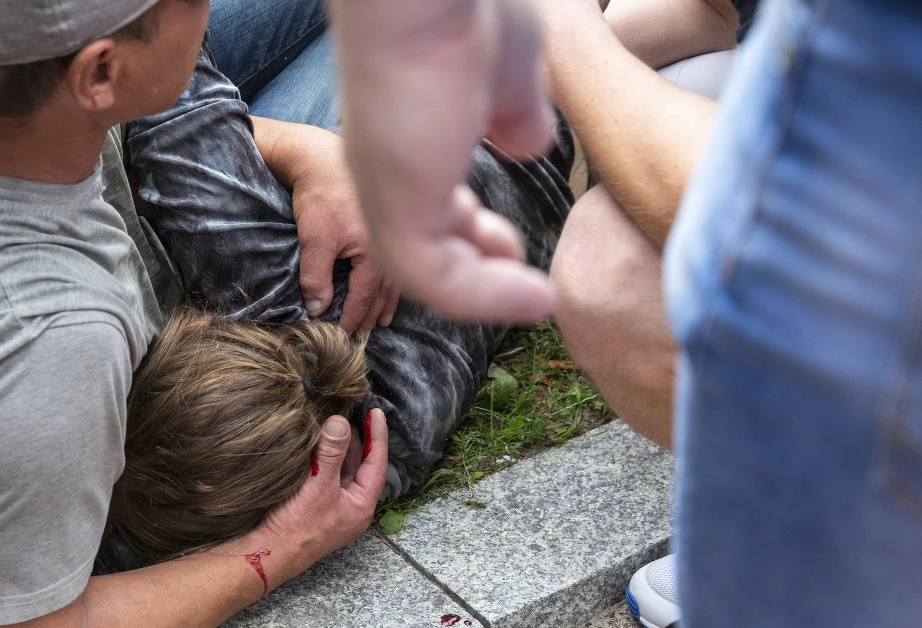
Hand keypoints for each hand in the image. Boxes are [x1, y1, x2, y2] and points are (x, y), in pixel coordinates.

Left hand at [256, 119, 400, 334]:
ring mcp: (392, 237)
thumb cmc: (320, 195)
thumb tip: (319, 309)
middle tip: (361, 338)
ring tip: (379, 322)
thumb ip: (316, 278)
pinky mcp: (388, 226)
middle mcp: (390, 248)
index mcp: (375, 253)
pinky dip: (391, 283)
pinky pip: (394, 264)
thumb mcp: (314, 239)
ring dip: (385, 304)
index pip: (365, 298)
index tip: (344, 338)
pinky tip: (390, 291)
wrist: (324, 155)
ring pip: (393, 281)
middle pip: (383, 293)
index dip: (353, 319)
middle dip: (371, 317)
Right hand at [258, 409, 388, 583]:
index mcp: (361, 505)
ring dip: (340, 447)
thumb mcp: (318, 486)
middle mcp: (351, 506)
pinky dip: (325, 458)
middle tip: (354, 412)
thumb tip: (340, 422)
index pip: (376, 463)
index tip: (376, 412)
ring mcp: (333, 507)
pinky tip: (317, 444)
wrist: (270, 553)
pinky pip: (326, 475)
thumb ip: (331, 452)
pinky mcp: (315, 506)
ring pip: (342, 470)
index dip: (377, 436)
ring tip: (336, 422)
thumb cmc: (298, 526)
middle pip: (360, 466)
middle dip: (358, 439)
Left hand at [331, 0, 557, 321]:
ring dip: (482, 293)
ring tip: (535, 303)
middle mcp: (386, 166)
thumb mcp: (508, 71)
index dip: (472, 228)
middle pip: (420, 238)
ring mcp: (385, 189)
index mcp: (406, 133)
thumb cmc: (463, 9)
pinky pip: (437, 278)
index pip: (429, 199)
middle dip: (472, 261)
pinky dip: (485, 299)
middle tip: (518, 271)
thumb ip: (516, 111)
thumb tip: (527, 144)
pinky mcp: (395, 206)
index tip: (514, 245)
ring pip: (423, 268)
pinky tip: (534, 301)